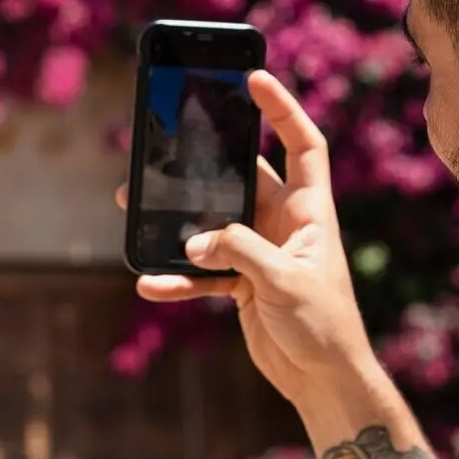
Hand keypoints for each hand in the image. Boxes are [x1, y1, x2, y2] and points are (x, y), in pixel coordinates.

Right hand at [116, 70, 377, 409]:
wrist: (324, 380)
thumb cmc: (324, 327)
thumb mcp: (285, 283)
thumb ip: (240, 253)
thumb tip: (194, 240)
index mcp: (310, 212)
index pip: (302, 145)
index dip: (282, 109)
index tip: (254, 77)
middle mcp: (285, 223)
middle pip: (243, 176)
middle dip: (206, 162)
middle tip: (169, 140)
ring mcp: (261, 251)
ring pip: (212, 222)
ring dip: (177, 219)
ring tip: (133, 206)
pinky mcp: (243, 283)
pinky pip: (202, 271)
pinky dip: (177, 277)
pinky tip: (151, 283)